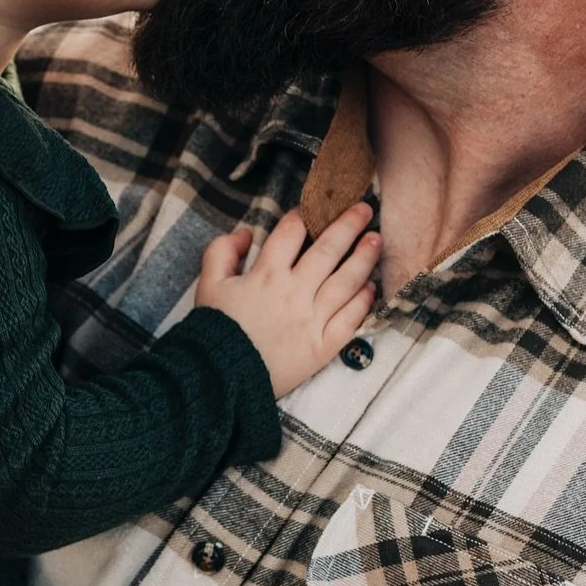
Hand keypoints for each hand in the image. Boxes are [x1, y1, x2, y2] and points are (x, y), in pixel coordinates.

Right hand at [197, 202, 378, 396]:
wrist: (221, 379)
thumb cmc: (215, 330)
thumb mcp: (208, 285)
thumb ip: (221, 252)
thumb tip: (245, 233)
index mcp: (266, 275)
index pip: (290, 234)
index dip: (304, 215)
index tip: (316, 206)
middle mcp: (294, 292)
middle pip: (327, 251)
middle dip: (347, 226)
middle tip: (364, 209)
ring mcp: (312, 319)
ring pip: (346, 282)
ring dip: (364, 258)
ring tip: (376, 240)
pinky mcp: (322, 346)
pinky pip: (349, 319)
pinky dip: (362, 302)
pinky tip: (371, 287)